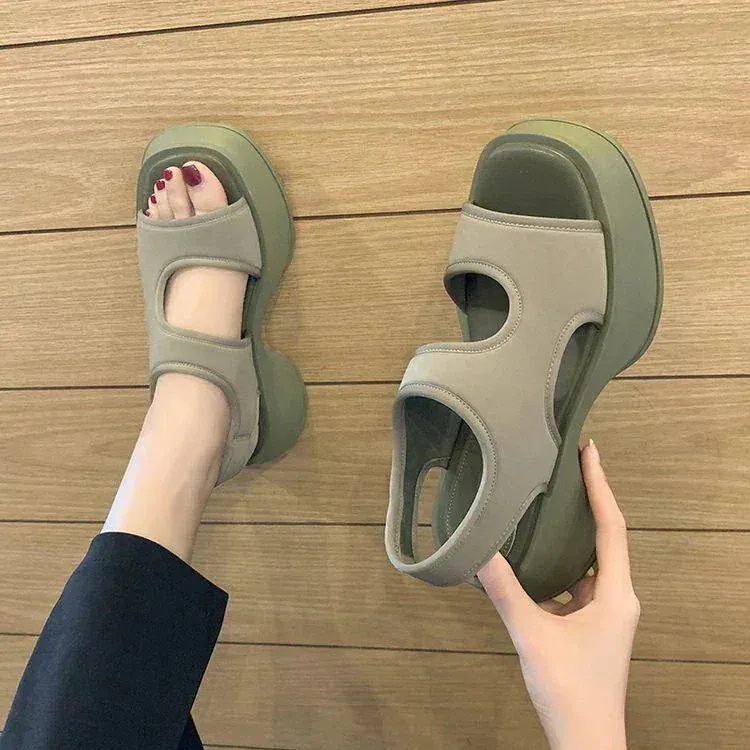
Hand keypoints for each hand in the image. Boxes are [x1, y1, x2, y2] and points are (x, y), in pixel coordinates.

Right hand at [478, 440, 639, 749]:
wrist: (586, 741)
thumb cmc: (569, 689)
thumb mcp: (531, 635)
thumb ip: (504, 591)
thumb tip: (476, 551)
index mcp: (615, 594)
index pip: (611, 527)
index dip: (599, 486)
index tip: (589, 452)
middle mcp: (617, 598)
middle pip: (605, 538)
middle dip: (588, 502)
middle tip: (567, 468)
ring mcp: (606, 614)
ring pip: (590, 562)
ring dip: (572, 534)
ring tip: (549, 504)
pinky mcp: (593, 627)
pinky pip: (577, 583)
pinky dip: (559, 565)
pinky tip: (534, 558)